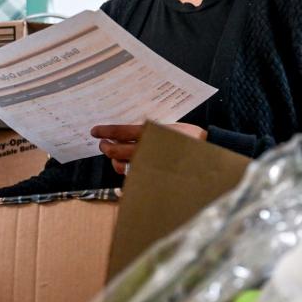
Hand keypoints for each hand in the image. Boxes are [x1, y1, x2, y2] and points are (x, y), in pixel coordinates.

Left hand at [91, 122, 206, 174]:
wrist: (205, 152)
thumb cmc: (188, 138)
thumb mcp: (166, 127)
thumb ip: (146, 130)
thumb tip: (124, 133)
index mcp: (150, 134)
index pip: (121, 132)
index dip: (106, 131)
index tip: (95, 131)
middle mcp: (147, 149)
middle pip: (116, 150)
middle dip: (106, 147)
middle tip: (103, 143)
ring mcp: (148, 164)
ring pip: (120, 164)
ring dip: (113, 158)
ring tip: (112, 152)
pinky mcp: (151, 175)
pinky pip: (132, 174)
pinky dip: (124, 169)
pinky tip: (122, 164)